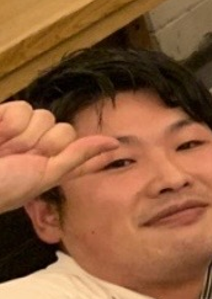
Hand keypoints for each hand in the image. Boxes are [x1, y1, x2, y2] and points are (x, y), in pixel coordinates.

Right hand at [0, 101, 117, 212]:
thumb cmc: (3, 189)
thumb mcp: (44, 177)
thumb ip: (77, 158)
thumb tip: (113, 144)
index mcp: (46, 162)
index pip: (79, 149)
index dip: (92, 148)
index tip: (114, 147)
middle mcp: (34, 144)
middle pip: (63, 129)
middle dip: (44, 145)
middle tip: (20, 159)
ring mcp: (17, 130)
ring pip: (44, 117)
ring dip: (24, 137)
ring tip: (4, 150)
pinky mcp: (3, 115)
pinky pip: (22, 109)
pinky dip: (9, 123)